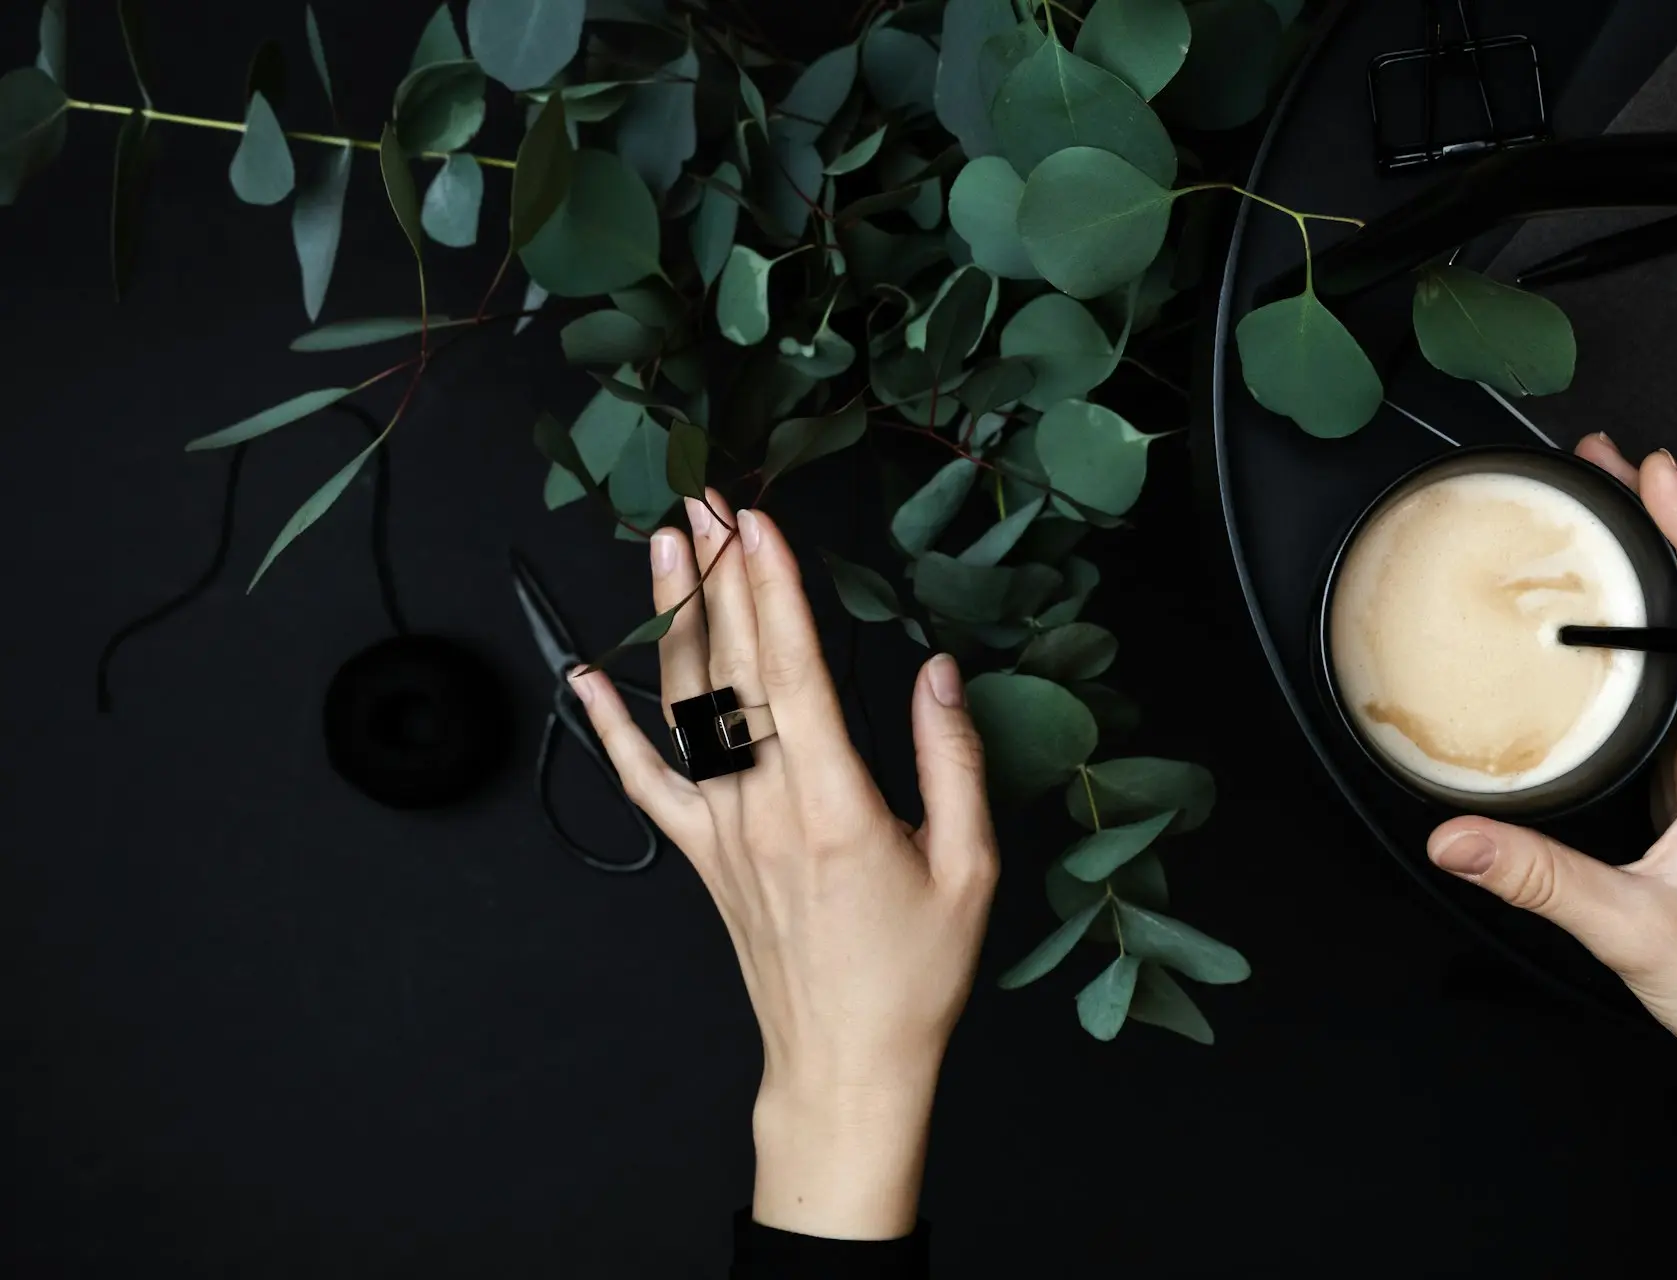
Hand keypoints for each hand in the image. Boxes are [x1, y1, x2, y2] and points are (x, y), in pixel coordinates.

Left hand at [569, 492, 997, 1238]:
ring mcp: (721, 832)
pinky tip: (586, 676)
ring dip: (672, 619)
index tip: (755, 521)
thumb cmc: (914, 974)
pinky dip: (609, 727)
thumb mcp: (969, 868)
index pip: (793, 669)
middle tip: (702, 499)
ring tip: (662, 546)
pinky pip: (643, 782)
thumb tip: (937, 671)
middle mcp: (765, 808)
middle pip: (732, 667)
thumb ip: (951, 760)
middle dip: (717, 573)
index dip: (772, 587)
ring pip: (684, 707)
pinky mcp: (699, 857)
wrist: (846, 1063)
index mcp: (836, 805)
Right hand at [1427, 438, 1676, 1142]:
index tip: (1657, 480)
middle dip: (1670, 530)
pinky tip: (1602, 636)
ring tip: (1606, 524)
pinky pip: (1676, 692)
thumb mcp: (1632, 933)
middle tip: (1609, 471)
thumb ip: (1538, 879)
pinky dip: (1645, 638)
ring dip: (1662, 576)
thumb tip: (1453, 833)